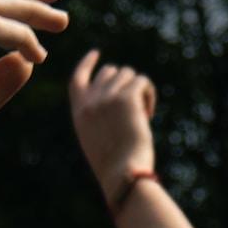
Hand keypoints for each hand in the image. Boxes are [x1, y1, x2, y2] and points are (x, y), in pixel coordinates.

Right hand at [69, 50, 157, 196]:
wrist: (122, 174)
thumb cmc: (114, 165)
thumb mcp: (98, 138)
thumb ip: (101, 115)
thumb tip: (121, 92)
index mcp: (79, 112)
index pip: (78, 78)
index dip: (87, 63)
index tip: (96, 53)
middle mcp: (91, 101)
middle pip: (110, 72)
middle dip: (124, 82)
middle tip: (136, 105)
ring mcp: (108, 97)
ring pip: (128, 75)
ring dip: (138, 90)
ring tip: (144, 113)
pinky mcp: (127, 97)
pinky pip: (142, 81)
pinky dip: (149, 94)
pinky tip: (149, 114)